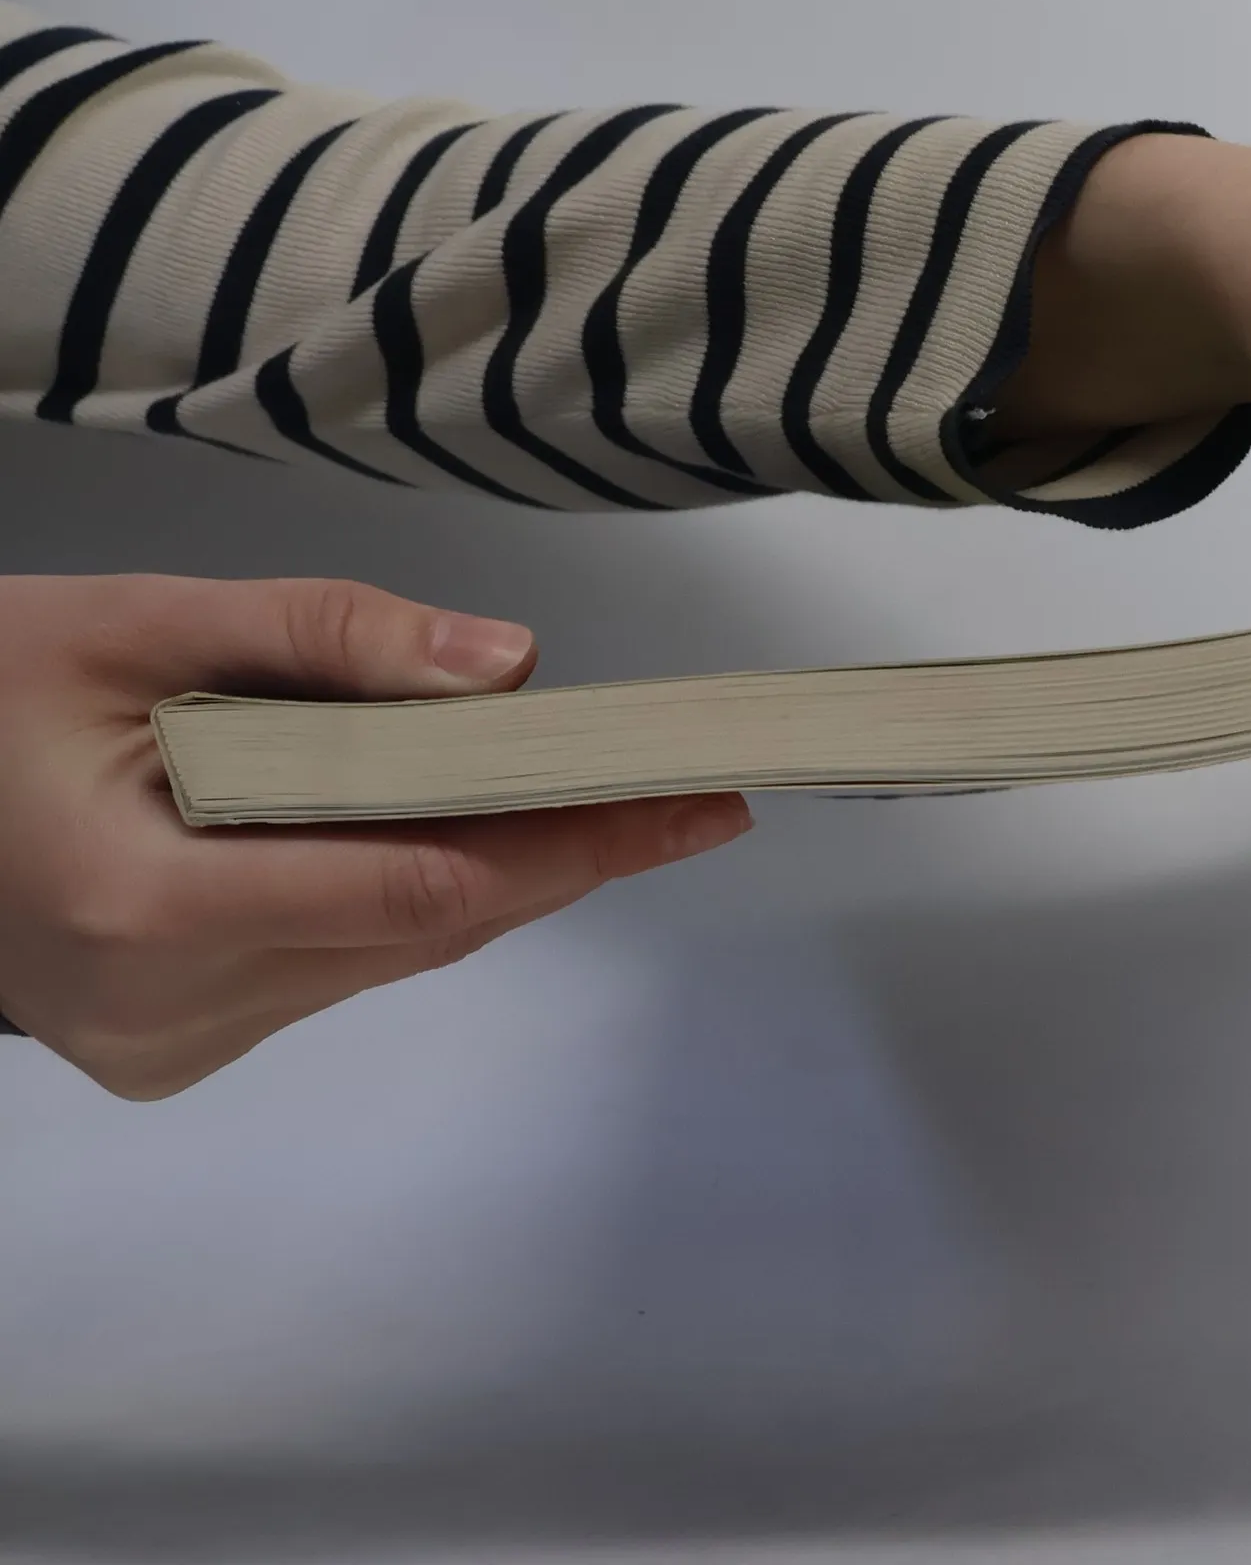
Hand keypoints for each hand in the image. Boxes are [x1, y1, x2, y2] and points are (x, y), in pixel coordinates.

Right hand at [0, 576, 750, 1096]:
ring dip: (503, 874)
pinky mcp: (179, 1048)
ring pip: (395, 955)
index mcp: (142, 903)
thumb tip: (512, 665)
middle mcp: (166, 1007)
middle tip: (689, 794)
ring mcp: (173, 1045)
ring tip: (611, 800)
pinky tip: (478, 834)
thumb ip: (325, 639)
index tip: (685, 802)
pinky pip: (343, 966)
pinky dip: (416, 898)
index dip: (567, 843)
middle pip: (424, 930)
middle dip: (566, 853)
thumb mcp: (138, 624)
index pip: (415, 888)